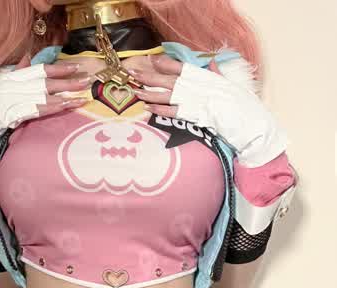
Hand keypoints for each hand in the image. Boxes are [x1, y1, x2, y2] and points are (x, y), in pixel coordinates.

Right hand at [0, 55, 91, 167]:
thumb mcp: (1, 88)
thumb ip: (15, 74)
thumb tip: (27, 59)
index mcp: (11, 77)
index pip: (39, 69)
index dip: (59, 68)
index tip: (76, 67)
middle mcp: (12, 85)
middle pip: (45, 80)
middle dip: (67, 80)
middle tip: (86, 80)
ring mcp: (11, 99)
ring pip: (44, 94)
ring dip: (65, 95)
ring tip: (82, 96)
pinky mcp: (11, 113)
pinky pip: (36, 110)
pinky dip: (52, 108)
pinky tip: (65, 108)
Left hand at [130, 54, 288, 166]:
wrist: (255, 126)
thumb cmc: (245, 110)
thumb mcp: (232, 88)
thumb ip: (219, 76)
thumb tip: (213, 63)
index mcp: (210, 79)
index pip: (185, 67)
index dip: (167, 64)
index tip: (151, 61)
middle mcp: (204, 87)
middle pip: (172, 78)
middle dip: (151, 75)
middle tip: (133, 73)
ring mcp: (201, 101)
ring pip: (171, 94)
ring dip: (152, 92)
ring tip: (136, 90)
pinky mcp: (200, 116)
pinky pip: (177, 111)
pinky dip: (163, 109)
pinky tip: (150, 107)